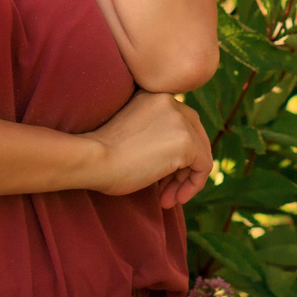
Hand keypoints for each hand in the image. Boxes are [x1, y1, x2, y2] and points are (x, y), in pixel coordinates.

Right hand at [85, 89, 213, 206]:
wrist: (93, 159)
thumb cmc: (101, 154)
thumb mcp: (132, 133)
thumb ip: (154, 133)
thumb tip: (178, 159)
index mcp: (155, 96)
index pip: (180, 124)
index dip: (175, 154)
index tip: (160, 177)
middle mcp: (171, 102)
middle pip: (195, 136)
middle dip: (183, 168)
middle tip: (166, 191)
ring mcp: (180, 121)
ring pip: (200, 153)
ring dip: (185, 180)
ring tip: (167, 200)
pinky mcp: (186, 143)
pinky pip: (203, 167)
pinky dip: (193, 186)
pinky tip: (174, 200)